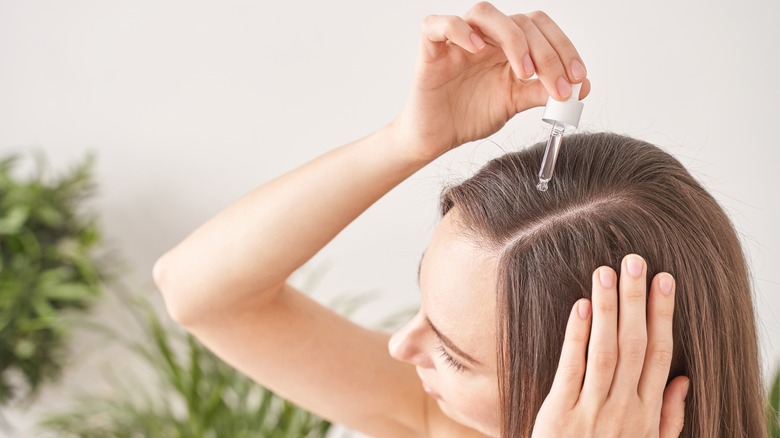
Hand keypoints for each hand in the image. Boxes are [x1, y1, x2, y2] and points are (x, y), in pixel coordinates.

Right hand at [392, 2, 591, 162]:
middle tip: (558, 86)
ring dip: (512, 38)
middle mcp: (485, 36)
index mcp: (507, 45)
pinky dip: (459, 31)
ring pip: (485, 13)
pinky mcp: (431, 48)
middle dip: (546, 54)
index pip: (540, 28)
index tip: (577, 79)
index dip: (563, 48)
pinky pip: (440, 25)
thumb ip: (543, 91)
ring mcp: (457, 40)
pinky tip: (477, 49)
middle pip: (520, 22)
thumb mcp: (515, 103)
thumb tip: (582, 87)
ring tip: (523, 71)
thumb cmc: (470, 115)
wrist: (437, 138)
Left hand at [532, 254, 689, 436]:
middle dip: (636, 300)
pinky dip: (576, 336)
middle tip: (635, 260)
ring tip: (606, 272)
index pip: (659, 353)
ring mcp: (592, 410)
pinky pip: (571, 369)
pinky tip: (581, 307)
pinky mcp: (560, 413)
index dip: (662, 315)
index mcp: (647, 412)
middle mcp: (624, 408)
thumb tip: (684, 378)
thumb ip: (669, 416)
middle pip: (635, 345)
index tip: (664, 280)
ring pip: (606, 351)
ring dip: (608, 309)